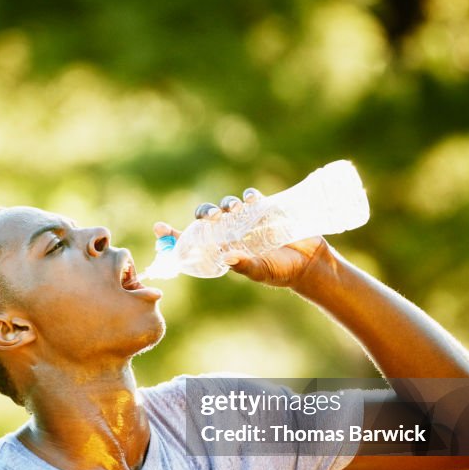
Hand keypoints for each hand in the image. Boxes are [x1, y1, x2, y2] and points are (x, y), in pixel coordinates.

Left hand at [153, 190, 329, 287]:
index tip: (158, 227)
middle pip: (207, 218)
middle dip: (204, 214)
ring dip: (225, 205)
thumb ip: (245, 265)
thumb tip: (228, 257)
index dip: (174, 233)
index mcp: (223, 249)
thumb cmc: (282, 272)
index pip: (193, 240)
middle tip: (210, 217)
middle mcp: (231, 233)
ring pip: (226, 206)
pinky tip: (250, 200)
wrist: (310, 263)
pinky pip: (251, 198)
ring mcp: (247, 220)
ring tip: (233, 210)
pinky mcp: (265, 210)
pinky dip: (248, 196)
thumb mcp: (262, 272)